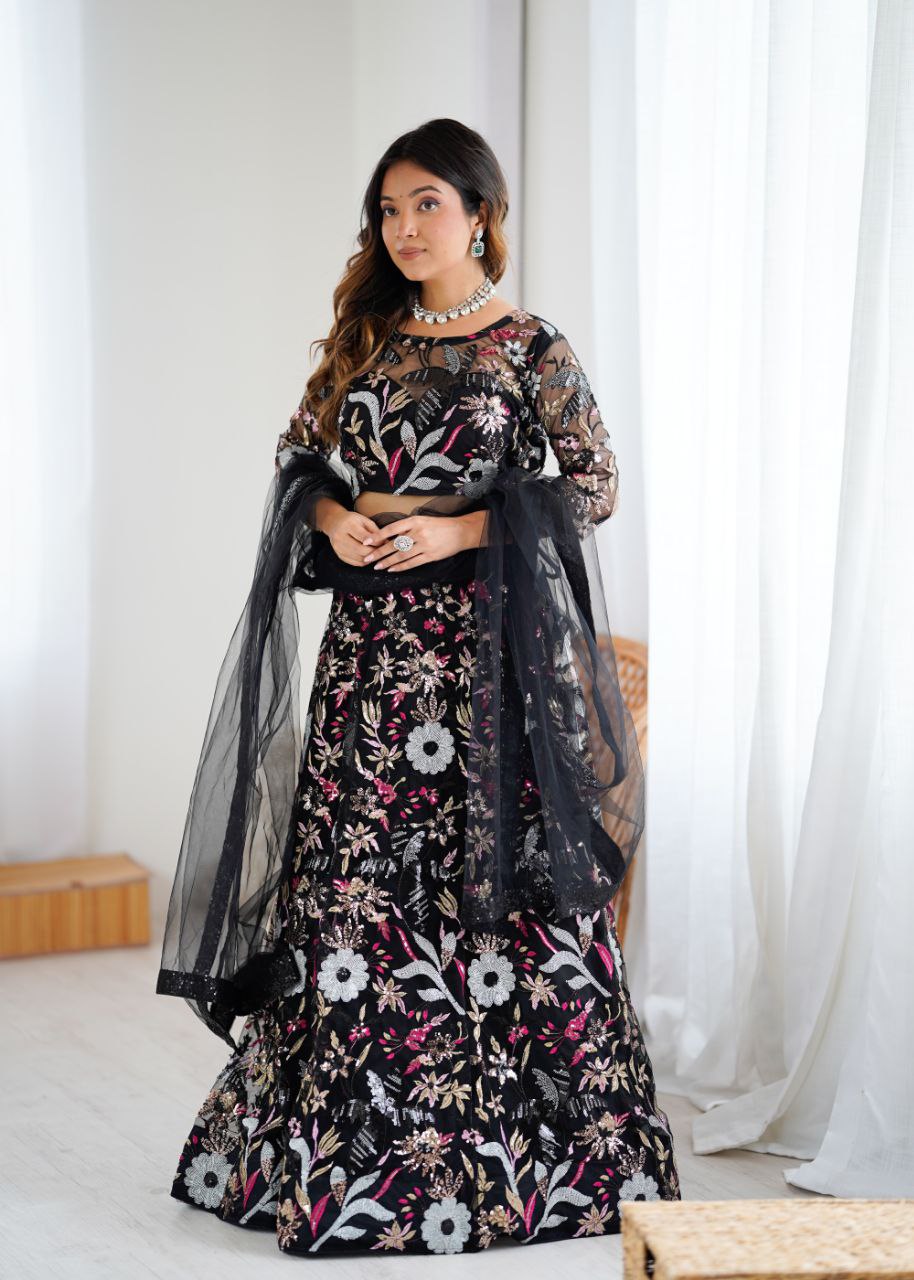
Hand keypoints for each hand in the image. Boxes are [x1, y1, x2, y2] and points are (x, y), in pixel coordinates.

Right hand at [321, 507, 382, 565]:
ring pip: (359, 559)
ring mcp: (338, 548)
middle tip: (383, 549)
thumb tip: (386, 543)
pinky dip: (365, 561)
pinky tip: (369, 556)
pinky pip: (356, 563)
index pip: (364, 537)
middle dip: (375, 551)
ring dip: (371, 558)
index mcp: (347, 525)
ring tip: (377, 552)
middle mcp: (340, 537)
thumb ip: (375, 531)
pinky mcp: (339, 555)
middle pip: (361, 550)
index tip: (384, 542)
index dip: (376, 541)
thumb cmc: (353, 521)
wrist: (334, 523)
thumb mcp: (364, 520)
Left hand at [360, 515, 475, 570]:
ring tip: (377, 566)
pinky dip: (400, 567)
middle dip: (379, 552)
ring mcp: (425, 545)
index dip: (377, 536)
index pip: (391, 528)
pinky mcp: (430, 556)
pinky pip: (412, 563)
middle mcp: (418, 532)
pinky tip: (392, 569)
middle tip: (367, 558)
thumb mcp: (423, 520)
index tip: (366, 541)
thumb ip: (408, 527)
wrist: (461, 531)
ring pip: (401, 555)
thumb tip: (391, 535)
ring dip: (387, 561)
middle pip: (394, 544)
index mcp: (415, 521)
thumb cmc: (440, 525)